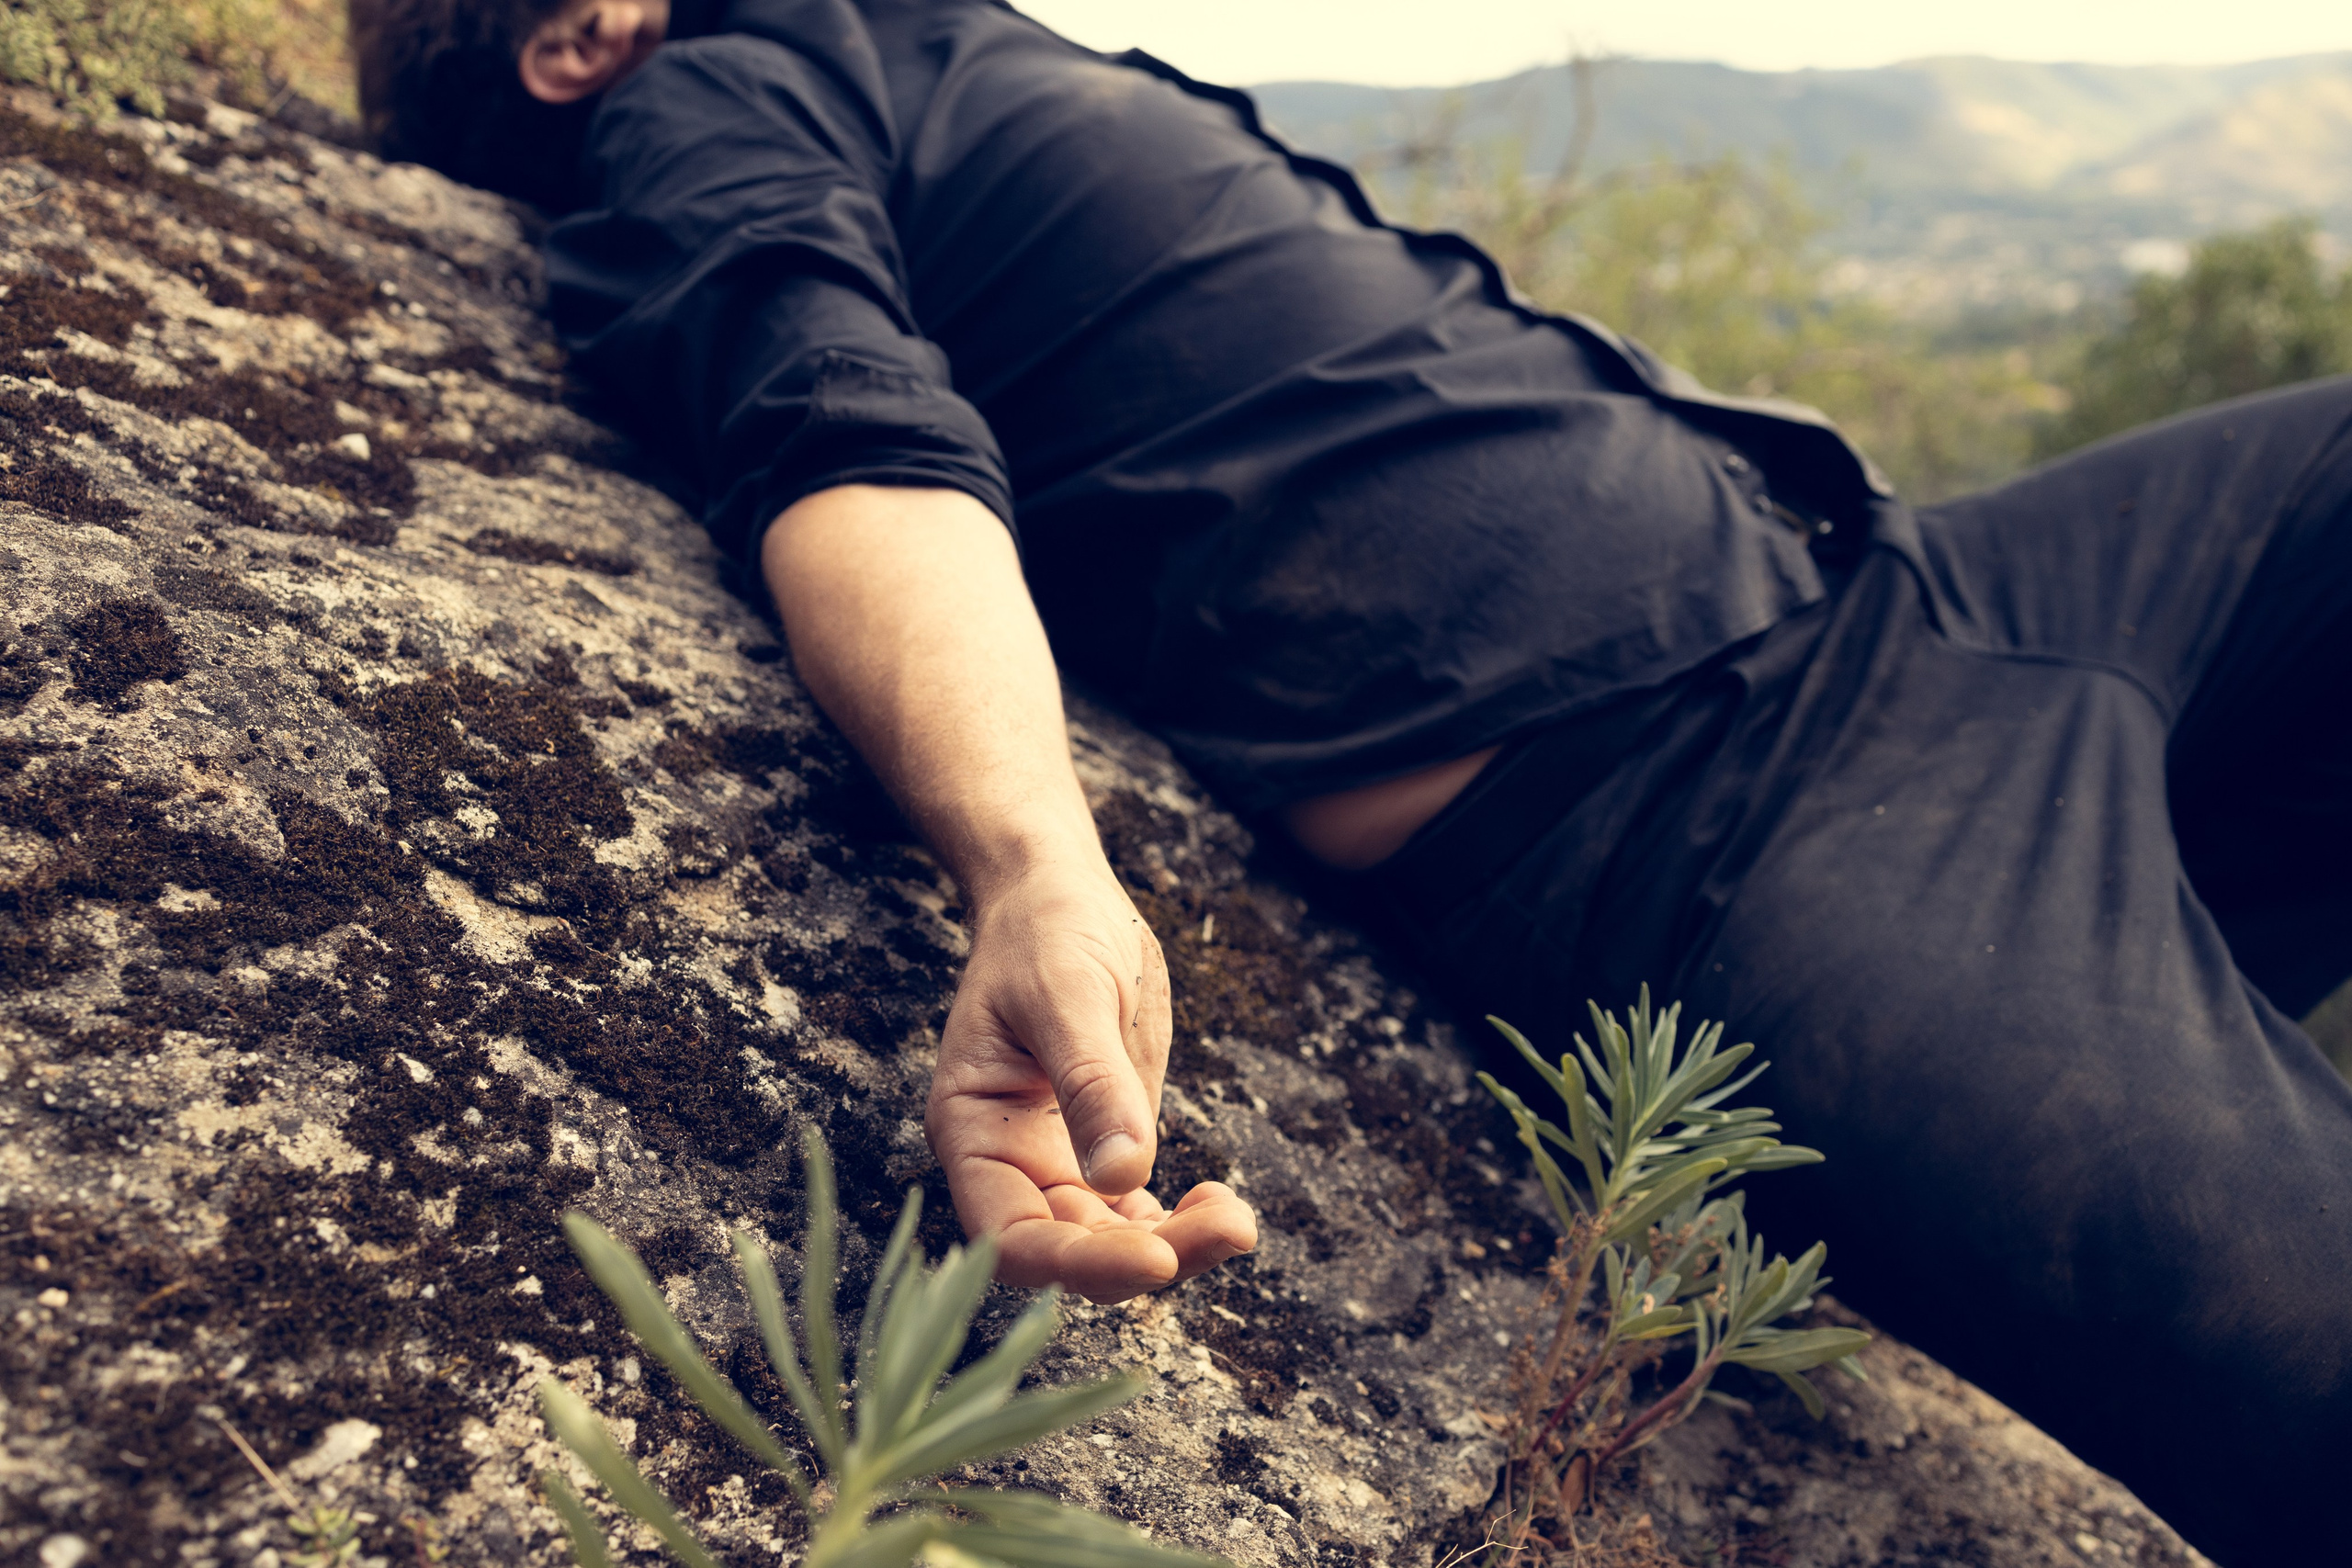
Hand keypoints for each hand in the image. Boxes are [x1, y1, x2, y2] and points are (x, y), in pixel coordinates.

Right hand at [925, 864, 1256, 1302]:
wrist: (1063, 897)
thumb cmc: (1046, 934)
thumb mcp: (1069, 997)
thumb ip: (1092, 1085)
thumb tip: (1126, 1174)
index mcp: (973, 1131)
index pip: (1011, 1236)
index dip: (1077, 1263)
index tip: (1154, 1258)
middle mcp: (1009, 1162)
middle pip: (1070, 1250)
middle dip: (1147, 1256)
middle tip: (1230, 1227)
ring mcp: (1058, 1161)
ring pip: (1112, 1242)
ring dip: (1177, 1246)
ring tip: (1237, 1220)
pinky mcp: (1106, 1148)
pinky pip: (1136, 1214)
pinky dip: (1179, 1224)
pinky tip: (1221, 1208)